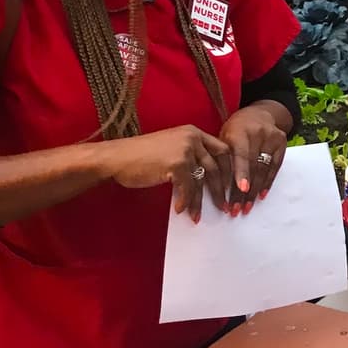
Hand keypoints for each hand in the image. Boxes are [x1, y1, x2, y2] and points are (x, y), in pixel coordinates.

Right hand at [104, 125, 232, 222]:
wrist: (115, 158)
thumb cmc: (141, 157)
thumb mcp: (172, 150)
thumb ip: (192, 158)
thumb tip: (209, 180)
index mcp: (194, 132)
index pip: (223, 151)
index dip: (229, 170)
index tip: (231, 187)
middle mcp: (193, 138)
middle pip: (217, 166)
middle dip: (222, 189)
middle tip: (224, 206)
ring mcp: (185, 149)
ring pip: (202, 179)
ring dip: (202, 201)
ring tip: (199, 215)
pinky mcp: (176, 163)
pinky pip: (188, 187)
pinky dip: (185, 201)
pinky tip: (181, 210)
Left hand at [219, 104, 287, 215]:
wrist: (258, 114)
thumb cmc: (235, 129)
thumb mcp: (224, 136)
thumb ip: (223, 156)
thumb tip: (215, 184)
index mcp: (239, 131)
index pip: (242, 155)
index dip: (242, 173)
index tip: (242, 189)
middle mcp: (258, 133)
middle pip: (253, 166)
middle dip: (244, 190)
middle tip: (237, 208)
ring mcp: (272, 138)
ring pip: (264, 169)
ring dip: (255, 190)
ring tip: (247, 206)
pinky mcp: (282, 143)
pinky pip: (275, 167)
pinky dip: (267, 182)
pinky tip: (261, 195)